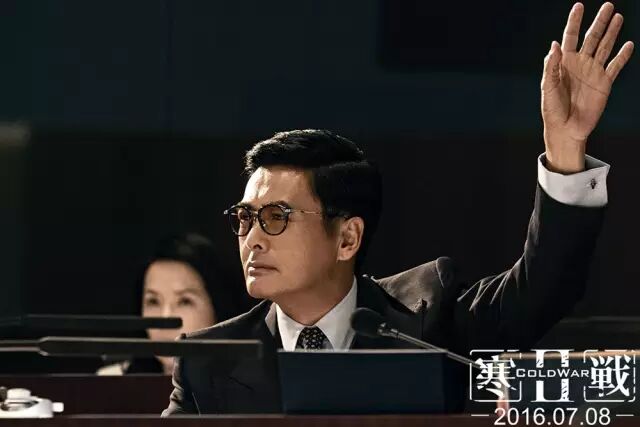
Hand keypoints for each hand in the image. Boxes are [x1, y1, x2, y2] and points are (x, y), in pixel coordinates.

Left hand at [541, 2, 633, 172]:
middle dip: (599, 22)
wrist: (566, 129)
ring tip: (618, 17)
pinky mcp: (604, 83)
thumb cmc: (553, 110)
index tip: (579, 6)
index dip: (574, 21)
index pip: (569, 37)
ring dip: (612, 32)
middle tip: (608, 5)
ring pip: (605, 47)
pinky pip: (615, 66)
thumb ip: (552, 66)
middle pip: (591, 38)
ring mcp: (593, 72)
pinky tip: (628, 44)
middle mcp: (580, 64)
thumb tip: (555, 44)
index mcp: (564, 63)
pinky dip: (622, 56)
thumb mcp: (548, 87)